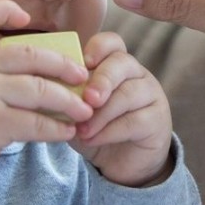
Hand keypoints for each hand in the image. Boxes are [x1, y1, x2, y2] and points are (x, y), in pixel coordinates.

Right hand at [0, 0, 93, 163]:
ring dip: (68, 101)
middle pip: (29, 55)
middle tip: (82, 76)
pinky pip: (35, 123)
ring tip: (83, 112)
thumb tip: (40, 76)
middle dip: (62, 65)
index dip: (5, 10)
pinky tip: (67, 132)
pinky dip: (56, 128)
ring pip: (39, 90)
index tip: (26, 17)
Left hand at [70, 32, 173, 187]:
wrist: (121, 163)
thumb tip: (48, 89)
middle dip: (101, 79)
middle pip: (122, 63)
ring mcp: (151, 95)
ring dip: (101, 113)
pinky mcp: (157, 120)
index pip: (112, 42)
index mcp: (116, 64)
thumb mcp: (77, 110)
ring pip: (128, 93)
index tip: (82, 63)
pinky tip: (93, 140)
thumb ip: (68, 97)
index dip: (98, 47)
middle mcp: (137, 74)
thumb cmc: (96, 128)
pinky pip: (134, 120)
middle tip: (86, 99)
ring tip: (82, 129)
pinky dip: (109, 131)